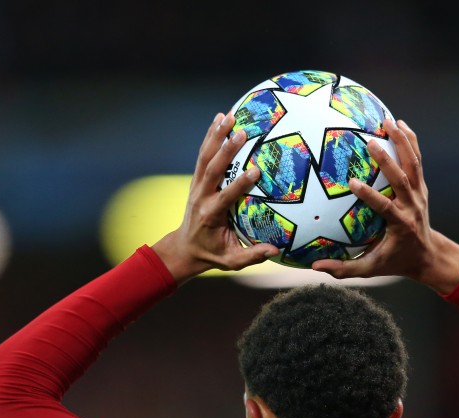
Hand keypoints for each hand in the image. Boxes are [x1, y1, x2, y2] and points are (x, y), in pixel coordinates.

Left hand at [152, 113, 278, 282]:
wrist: (185, 248)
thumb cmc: (212, 254)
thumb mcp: (230, 261)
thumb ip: (251, 256)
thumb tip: (274, 250)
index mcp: (211, 214)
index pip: (225, 197)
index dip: (239, 184)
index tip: (255, 171)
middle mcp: (201, 196)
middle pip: (212, 170)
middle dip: (226, 151)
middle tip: (242, 133)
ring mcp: (197, 186)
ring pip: (205, 157)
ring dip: (216, 135)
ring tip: (229, 115)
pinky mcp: (197, 179)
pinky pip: (203, 154)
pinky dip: (210, 135)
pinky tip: (220, 118)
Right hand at [311, 119, 458, 293]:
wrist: (427, 255)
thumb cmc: (395, 262)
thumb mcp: (371, 269)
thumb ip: (344, 269)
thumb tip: (315, 267)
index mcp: (400, 224)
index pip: (385, 207)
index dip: (370, 195)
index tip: (352, 182)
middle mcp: (412, 206)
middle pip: (403, 180)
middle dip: (388, 161)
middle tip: (370, 142)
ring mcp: (420, 194)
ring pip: (414, 164)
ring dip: (403, 142)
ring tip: (388, 121)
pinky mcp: (421, 187)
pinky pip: (417, 160)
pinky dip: (410, 141)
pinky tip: (400, 123)